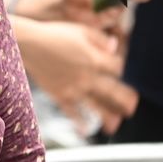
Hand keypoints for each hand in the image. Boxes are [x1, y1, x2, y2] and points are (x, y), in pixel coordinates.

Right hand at [21, 21, 137, 133]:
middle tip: (133, 106)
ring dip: (108, 116)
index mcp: (94, 59)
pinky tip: (86, 130)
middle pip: (111, 91)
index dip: (119, 68)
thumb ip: (101, 40)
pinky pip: (72, 112)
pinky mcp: (60, 95)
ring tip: (116, 124)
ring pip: (95, 105)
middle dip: (124, 99)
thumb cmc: (55, 34)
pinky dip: (79, 122)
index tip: (118, 68)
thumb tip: (115, 46)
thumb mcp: (82, 30)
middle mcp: (87, 77)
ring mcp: (74, 89)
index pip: (116, 68)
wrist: (30, 44)